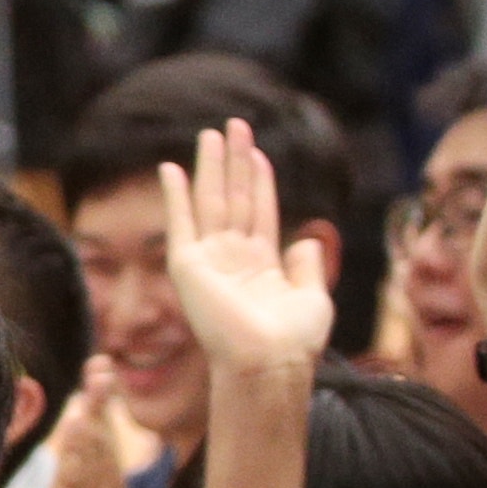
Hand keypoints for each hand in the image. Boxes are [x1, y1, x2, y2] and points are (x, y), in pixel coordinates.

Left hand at [0, 357, 132, 487]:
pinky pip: (71, 476)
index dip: (110, 433)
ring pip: (94, 459)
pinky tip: (78, 414)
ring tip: (95, 373)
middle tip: (101, 368)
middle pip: (109, 457)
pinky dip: (77, 443)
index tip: (102, 398)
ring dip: (94, 412)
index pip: (115, 475)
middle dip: (105, 409)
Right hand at [156, 120, 335, 375]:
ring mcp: (209, 260)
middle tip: (234, 125)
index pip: (260, 212)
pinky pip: (180, 222)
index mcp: (263, 266)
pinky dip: (175, 195)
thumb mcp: (314, 297)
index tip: (257, 153)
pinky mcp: (188, 266)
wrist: (268, 361)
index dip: (259, 181)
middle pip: (234, 198)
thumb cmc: (294, 340)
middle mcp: (233, 258)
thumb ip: (307, 266)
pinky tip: (172, 168)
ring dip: (211, 166)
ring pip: (212, 201)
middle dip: (235, 161)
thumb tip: (307, 240)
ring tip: (212, 133)